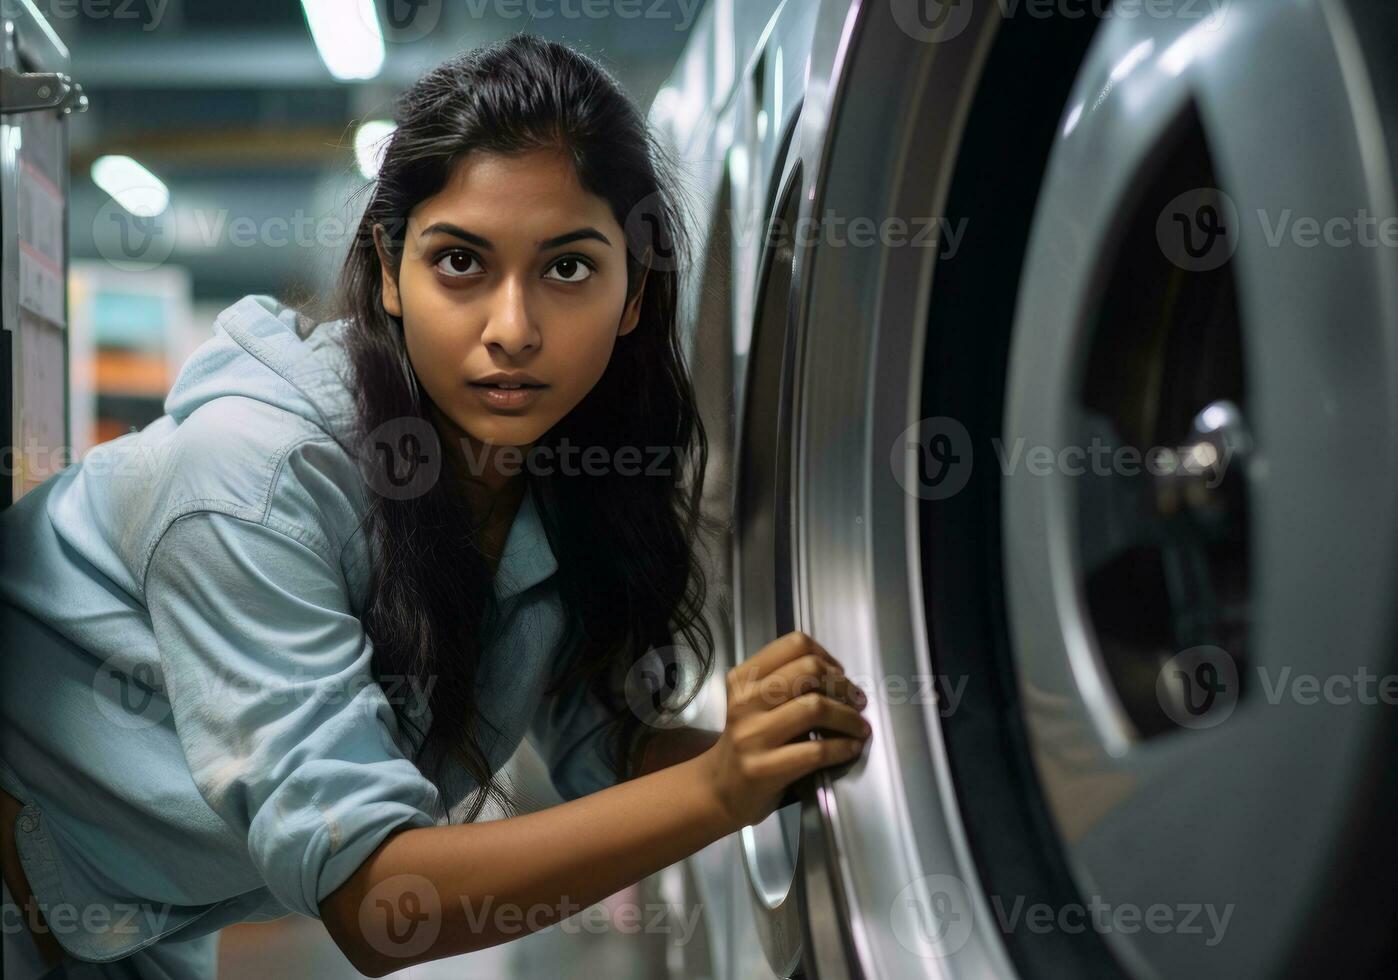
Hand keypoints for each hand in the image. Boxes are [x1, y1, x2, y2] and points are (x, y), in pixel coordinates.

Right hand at [698, 631, 870, 828]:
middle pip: (809, 670)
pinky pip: (816, 751)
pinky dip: (843, 747)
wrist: (720, 790)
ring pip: (815, 708)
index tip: (839, 675)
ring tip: (860, 727)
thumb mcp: (755, 704)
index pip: (794, 645)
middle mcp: (745, 701)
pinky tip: (851, 748)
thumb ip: (785, 685)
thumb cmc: (747, 743)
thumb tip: (838, 678)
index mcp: (743, 678)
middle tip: (857, 701)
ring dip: (849, 717)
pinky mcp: (764, 769)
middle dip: (843, 685)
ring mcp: (753, 735)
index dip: (827, 657)